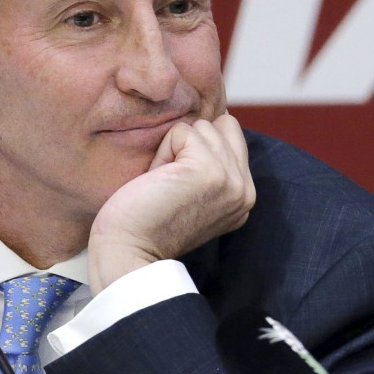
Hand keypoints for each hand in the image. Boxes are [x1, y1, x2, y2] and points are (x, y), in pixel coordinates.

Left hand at [87, 112, 255, 293]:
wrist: (128, 253)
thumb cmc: (148, 223)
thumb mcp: (196, 194)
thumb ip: (215, 166)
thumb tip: (215, 121)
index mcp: (244, 196)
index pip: (232, 136)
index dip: (199, 149)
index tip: (181, 185)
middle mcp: (245, 189)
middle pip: (220, 127)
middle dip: (188, 147)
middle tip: (171, 184)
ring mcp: (231, 179)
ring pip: (202, 127)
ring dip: (174, 150)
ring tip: (164, 184)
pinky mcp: (209, 170)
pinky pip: (183, 132)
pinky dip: (163, 152)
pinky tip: (158, 181)